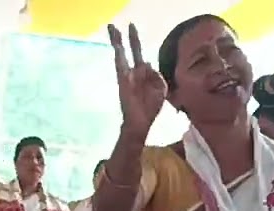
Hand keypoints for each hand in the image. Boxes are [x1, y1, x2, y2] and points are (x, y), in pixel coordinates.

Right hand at [108, 23, 166, 138]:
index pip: (141, 55)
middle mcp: (134, 72)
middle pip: (130, 51)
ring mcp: (127, 76)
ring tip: (112, 28)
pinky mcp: (122, 81)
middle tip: (123, 25)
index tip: (132, 28)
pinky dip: (119, 55)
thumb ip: (156, 74)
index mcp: (144, 74)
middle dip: (127, 38)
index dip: (137, 43)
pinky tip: (117, 45)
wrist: (141, 123)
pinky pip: (120, 65)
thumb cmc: (151, 107)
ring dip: (117, 41)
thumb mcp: (161, 88)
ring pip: (121, 55)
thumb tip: (147, 64)